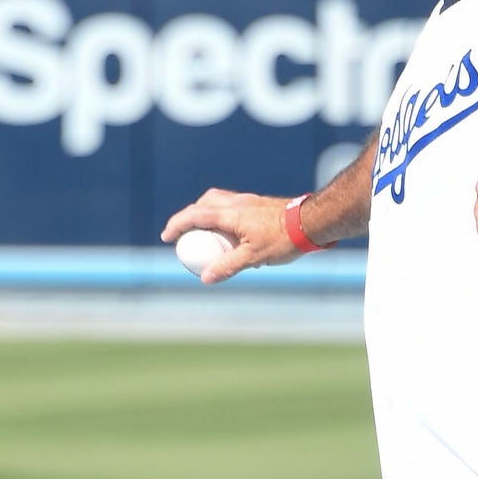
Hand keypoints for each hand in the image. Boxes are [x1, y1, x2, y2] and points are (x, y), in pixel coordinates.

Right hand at [159, 188, 300, 280]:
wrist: (311, 221)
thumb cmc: (284, 239)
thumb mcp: (254, 257)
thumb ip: (228, 266)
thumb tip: (205, 277)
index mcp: (230, 213)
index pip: (195, 215)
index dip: (177, 225)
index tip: (166, 237)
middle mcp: (236, 202)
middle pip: (203, 204)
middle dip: (189, 216)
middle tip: (184, 234)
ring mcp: (248, 201)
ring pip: (218, 201)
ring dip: (206, 213)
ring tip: (205, 233)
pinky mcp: (258, 203)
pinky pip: (232, 206)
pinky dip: (223, 215)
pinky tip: (232, 232)